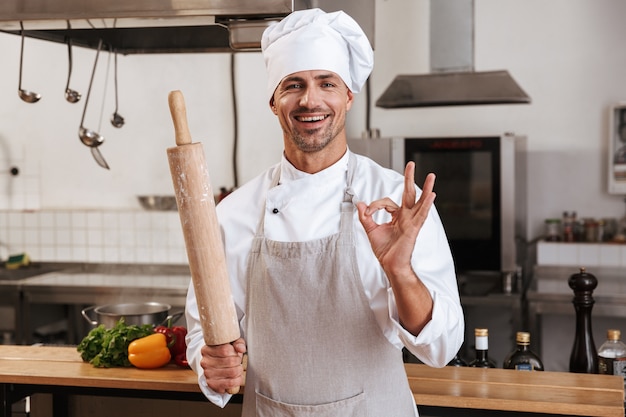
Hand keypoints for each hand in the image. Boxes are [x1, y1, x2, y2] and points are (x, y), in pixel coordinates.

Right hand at [200, 338, 246, 393]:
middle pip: (230, 361)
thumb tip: (241, 348)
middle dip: (238, 361)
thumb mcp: (231, 343)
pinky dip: (238, 380)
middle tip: (237, 361)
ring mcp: (208, 374)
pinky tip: (235, 377)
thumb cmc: (224, 353)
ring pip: (232, 372)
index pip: (225, 349)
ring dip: (239, 370)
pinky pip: (231, 383)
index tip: (234, 352)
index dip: (234, 351)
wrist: (215, 366)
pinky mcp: (212, 384)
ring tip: (237, 368)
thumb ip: (238, 343)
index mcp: (207, 350)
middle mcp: (205, 362)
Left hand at [356, 162, 435, 277]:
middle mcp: (406, 216)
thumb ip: (366, 217)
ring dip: (426, 188)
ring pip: (419, 201)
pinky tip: (432, 195)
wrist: (390, 265)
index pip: (386, 202)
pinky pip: (421, 214)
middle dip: (409, 178)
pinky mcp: (414, 228)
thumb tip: (360, 204)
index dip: (375, 205)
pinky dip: (427, 204)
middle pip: (409, 194)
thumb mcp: (371, 230)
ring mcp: (411, 221)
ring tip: (431, 176)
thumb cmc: (385, 250)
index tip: (368, 212)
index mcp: (397, 216)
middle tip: (411, 164)